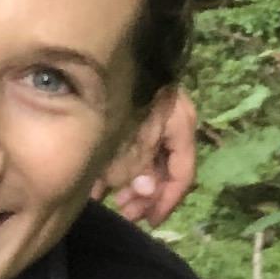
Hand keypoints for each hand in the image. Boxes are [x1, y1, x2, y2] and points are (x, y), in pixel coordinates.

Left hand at [103, 86, 197, 230]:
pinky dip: (118, 164)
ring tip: (105, 196)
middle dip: (144, 194)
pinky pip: (132, 144)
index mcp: (180, 124)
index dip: (167, 202)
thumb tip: (149, 191)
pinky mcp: (133, 109)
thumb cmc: (120, 100)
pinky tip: (97, 180)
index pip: (183, 173)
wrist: (97, 56)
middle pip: (164, 167)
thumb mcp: (130, 142)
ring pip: (147, 157)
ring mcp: (153, 112)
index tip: (150, 221)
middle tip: (123, 209)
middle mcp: (172, 118)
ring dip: (129, 182)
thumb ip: (140, 171)